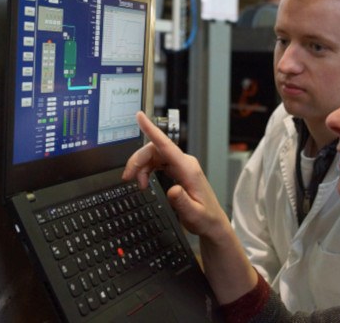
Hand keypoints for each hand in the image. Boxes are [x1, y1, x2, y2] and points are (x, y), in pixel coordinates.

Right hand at [122, 112, 229, 240]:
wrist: (212, 223)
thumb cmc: (205, 218)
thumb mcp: (194, 215)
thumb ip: (183, 202)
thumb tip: (173, 190)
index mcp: (188, 169)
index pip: (166, 145)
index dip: (151, 130)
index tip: (140, 116)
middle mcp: (185, 163)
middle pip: (154, 150)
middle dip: (137, 160)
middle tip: (127, 177)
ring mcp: (181, 165)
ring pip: (153, 155)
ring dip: (141, 167)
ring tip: (138, 184)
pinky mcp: (177, 169)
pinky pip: (157, 162)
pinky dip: (146, 170)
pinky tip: (144, 182)